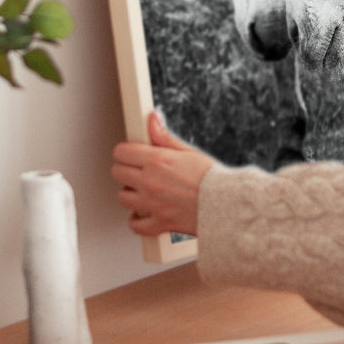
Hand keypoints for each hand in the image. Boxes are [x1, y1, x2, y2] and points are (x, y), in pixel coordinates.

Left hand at [111, 110, 215, 237]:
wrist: (226, 204)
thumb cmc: (211, 177)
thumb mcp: (187, 151)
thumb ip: (164, 136)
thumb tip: (153, 118)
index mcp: (157, 161)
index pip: (122, 152)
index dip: (126, 151)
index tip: (131, 153)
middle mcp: (150, 182)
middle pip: (117, 173)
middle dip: (125, 169)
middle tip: (137, 170)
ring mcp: (152, 204)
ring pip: (122, 198)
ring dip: (130, 193)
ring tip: (143, 190)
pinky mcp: (158, 223)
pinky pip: (135, 225)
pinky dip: (137, 220)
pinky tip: (144, 213)